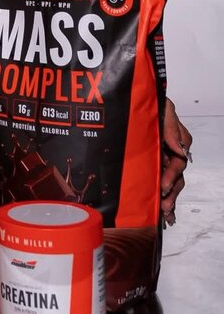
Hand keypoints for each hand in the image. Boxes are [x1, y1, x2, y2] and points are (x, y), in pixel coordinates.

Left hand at [160, 97, 191, 224]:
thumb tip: (180, 149)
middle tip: (164, 203)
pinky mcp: (150, 164)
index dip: (172, 174)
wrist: (133, 100)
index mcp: (174, 140)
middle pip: (176, 176)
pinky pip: (159, 183)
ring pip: (170, 183)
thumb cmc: (150, 103)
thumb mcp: (164, 108)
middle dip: (171, 192)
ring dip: (169, 198)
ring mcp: (160, 159)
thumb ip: (172, 127)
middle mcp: (169, 151)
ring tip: (165, 212)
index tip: (164, 184)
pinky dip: (164, 198)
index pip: (178, 161)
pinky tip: (165, 213)